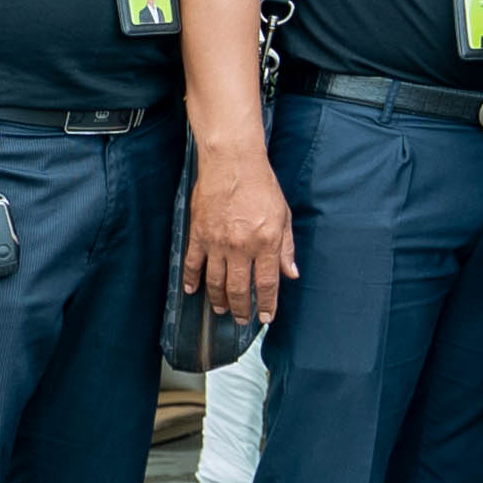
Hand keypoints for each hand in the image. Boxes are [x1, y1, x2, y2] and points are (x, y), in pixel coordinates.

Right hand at [186, 156, 294, 325]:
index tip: (265, 318)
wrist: (232, 163)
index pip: (266, 284)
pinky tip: (192, 291)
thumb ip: (287, 247)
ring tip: (221, 310)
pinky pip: (192, 264)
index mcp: (266, 243)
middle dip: (241, 309)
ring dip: (218, 300)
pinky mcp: (198, 235)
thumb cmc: (261, 186)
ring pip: (215, 281)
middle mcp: (241, 247)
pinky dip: (191, 280)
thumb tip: (291, 274)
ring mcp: (217, 243)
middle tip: (243, 320)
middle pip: (238, 289)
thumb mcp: (284, 216)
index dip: (266, 305)